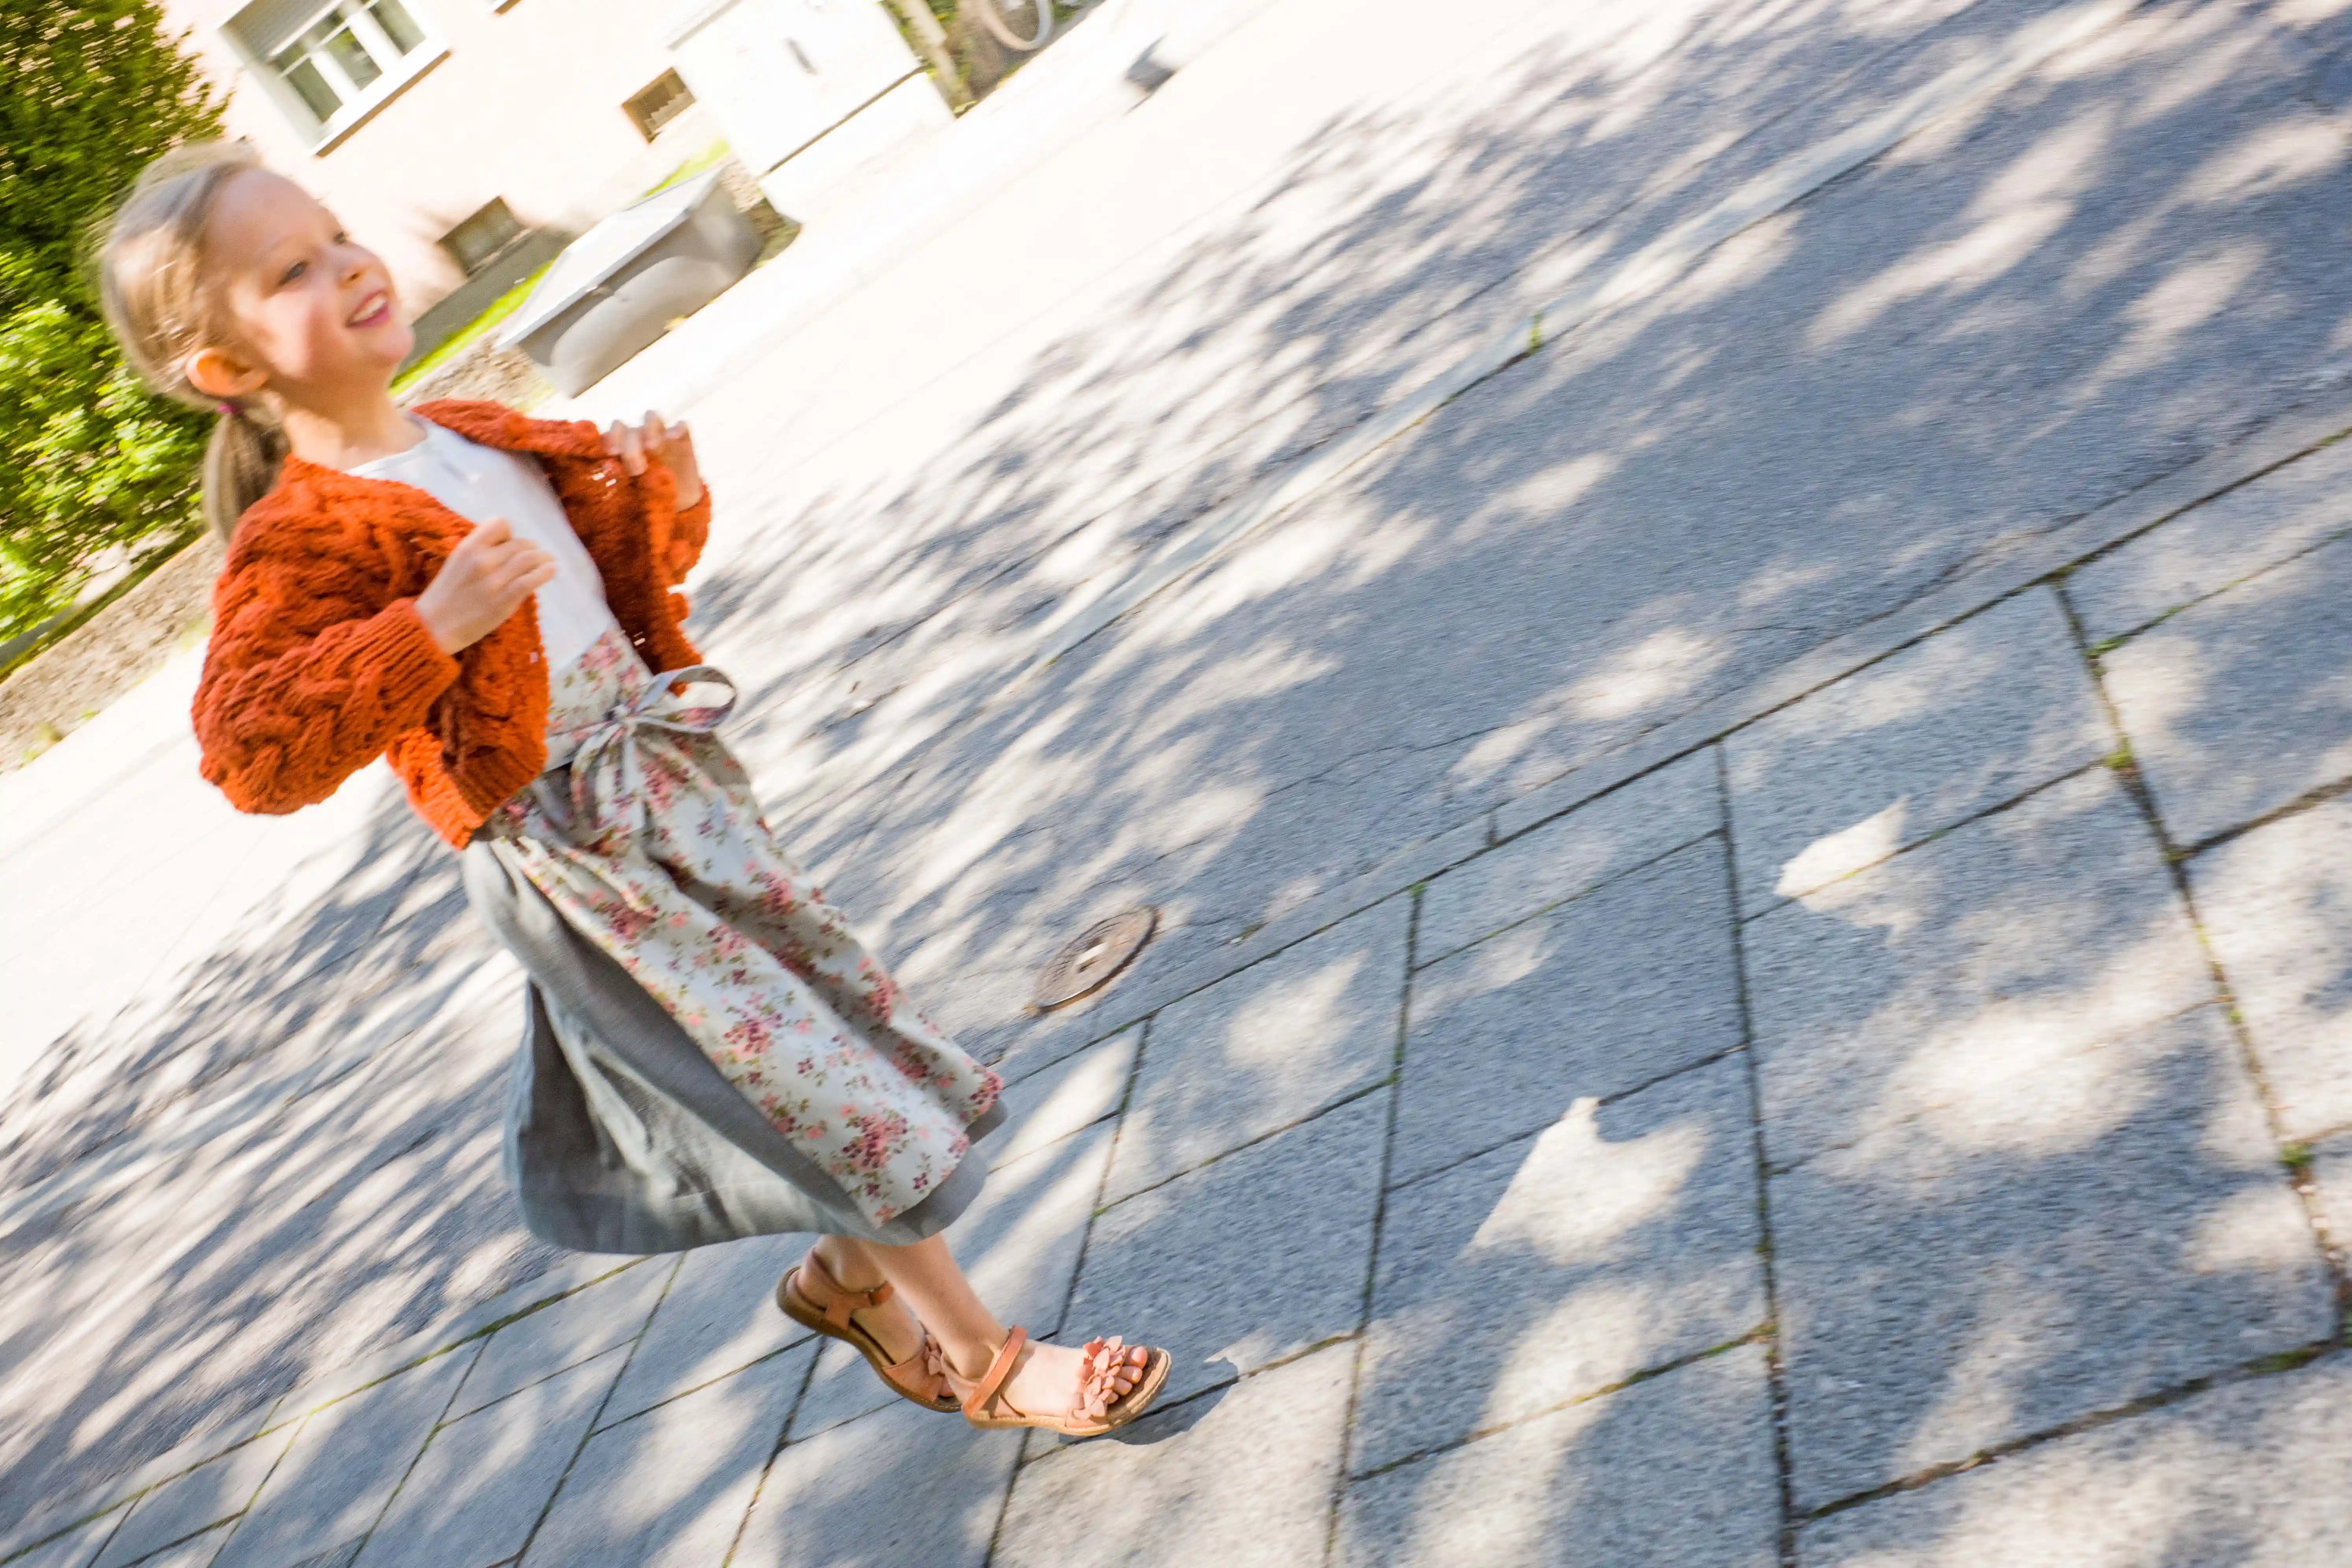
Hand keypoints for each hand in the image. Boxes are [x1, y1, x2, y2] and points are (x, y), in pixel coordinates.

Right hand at [413, 518, 555, 654]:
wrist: (434, 626)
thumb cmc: (446, 595)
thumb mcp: (457, 562)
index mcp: (468, 547)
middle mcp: (482, 560)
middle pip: (520, 543)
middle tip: (535, 555)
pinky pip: (531, 580)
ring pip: (530, 559)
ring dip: (543, 558)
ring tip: (548, 561)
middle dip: (530, 548)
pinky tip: (551, 571)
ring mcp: (495, 581)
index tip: (510, 542)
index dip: (509, 533)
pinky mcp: (504, 600)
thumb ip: (479, 551)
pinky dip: (545, 573)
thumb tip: (506, 545)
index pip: (499, 524)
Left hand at [605, 412, 702, 510]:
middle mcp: (637, 438)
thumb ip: (619, 478)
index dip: (610, 439)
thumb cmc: (646, 497)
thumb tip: (608, 466)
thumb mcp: (629, 493)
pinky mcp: (681, 439)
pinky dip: (677, 429)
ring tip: (652, 447)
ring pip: (651, 418)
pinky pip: (681, 426)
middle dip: (631, 446)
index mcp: (621, 448)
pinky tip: (674, 437)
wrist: (676, 502)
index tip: (612, 454)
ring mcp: (660, 436)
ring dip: (649, 429)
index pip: (610, 435)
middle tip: (637, 468)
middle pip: (629, 429)